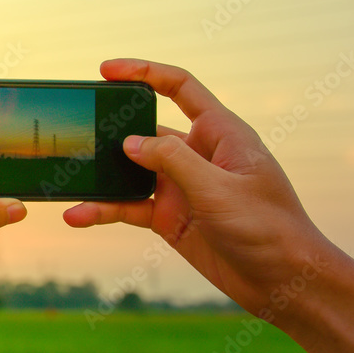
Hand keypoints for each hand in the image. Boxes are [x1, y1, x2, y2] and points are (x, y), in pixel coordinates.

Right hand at [63, 58, 329, 319]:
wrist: (284, 282)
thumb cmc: (269, 228)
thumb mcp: (218, 189)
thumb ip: (172, 160)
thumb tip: (129, 142)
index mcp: (220, 133)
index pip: (180, 87)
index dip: (144, 73)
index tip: (106, 70)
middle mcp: (198, 155)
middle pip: (146, 129)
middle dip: (110, 128)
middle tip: (75, 128)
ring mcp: (182, 187)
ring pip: (131, 172)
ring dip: (101, 176)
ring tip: (68, 177)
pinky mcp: (170, 217)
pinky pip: (129, 207)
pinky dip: (103, 210)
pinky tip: (78, 216)